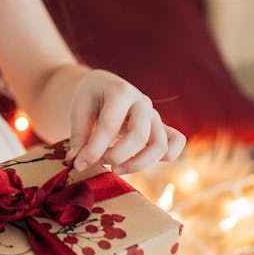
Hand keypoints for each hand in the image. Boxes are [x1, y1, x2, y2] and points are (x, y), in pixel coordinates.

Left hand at [66, 69, 184, 174]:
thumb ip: (79, 136)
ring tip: (116, 169)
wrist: (105, 85)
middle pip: (139, 136)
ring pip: (159, 145)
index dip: (93, 149)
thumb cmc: (91, 97)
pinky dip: (168, 156)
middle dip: (117, 156)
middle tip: (99, 163)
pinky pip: (177, 141)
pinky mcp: (162, 126)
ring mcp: (155, 115)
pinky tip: (142, 161)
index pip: (109, 125)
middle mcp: (142, 102)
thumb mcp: (79, 108)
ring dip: (138, 163)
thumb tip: (76, 163)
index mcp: (120, 92)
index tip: (79, 165)